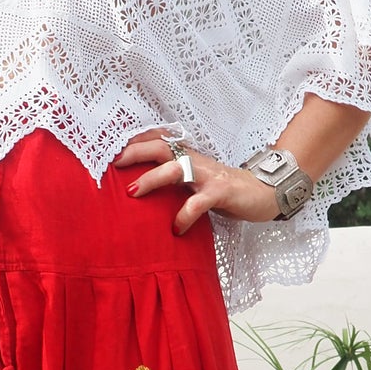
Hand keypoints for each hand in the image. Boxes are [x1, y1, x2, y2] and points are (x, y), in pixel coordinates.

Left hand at [112, 128, 281, 232]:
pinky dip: (184, 215)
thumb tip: (135, 188)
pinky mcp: (221, 192)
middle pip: (160, 147)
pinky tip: (175, 229)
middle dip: (134, 152)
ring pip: (176, 168)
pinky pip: (198, 202)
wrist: (263, 193)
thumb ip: (170, 179)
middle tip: (112, 162)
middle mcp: (194, 160)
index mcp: (186, 156)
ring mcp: (208, 175)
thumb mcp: (193, 180)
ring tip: (133, 192)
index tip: (107, 147)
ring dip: (152, 178)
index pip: (156, 141)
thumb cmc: (222, 189)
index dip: (133, 141)